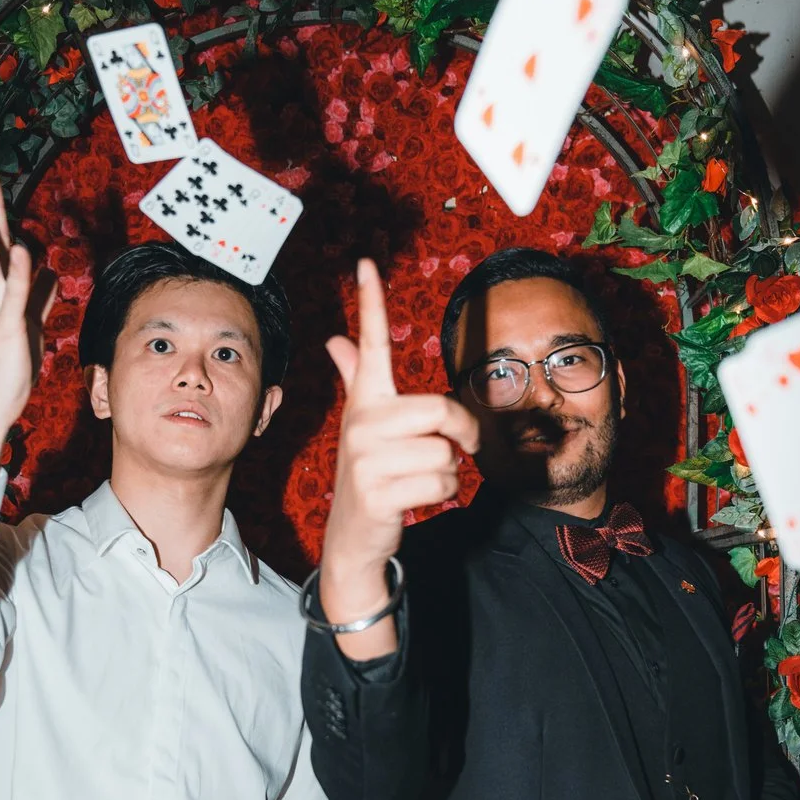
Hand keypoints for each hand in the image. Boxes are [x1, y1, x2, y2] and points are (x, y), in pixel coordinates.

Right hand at [320, 259, 479, 655]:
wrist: (353, 537)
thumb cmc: (371, 474)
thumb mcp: (365, 428)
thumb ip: (355, 380)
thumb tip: (335, 340)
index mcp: (364, 402)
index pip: (369, 344)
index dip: (370, 303)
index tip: (366, 263)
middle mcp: (360, 423)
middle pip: (441, 409)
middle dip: (463, 433)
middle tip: (461, 446)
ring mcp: (365, 459)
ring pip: (447, 453)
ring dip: (448, 472)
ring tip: (417, 480)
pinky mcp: (378, 492)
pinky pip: (442, 482)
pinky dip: (442, 495)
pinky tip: (415, 500)